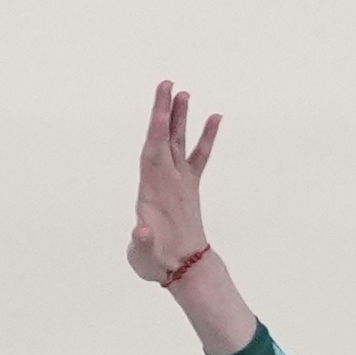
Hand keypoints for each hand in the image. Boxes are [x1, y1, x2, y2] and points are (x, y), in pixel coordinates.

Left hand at [125, 79, 219, 282]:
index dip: (155, 127)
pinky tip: (214, 118)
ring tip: (185, 94)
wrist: (176, 270)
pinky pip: (199, 158)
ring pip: (178, 143)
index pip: (152, 151)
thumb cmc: (156, 263)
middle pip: (162, 139)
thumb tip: (141, 230)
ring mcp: (176, 182)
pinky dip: (206, 139)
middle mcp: (161, 181)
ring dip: (180, 119)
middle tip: (168, 84)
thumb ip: (142, 243)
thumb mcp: (143, 257)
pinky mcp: (190, 187)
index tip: (159, 105)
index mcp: (149, 191)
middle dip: (164, 112)